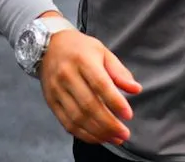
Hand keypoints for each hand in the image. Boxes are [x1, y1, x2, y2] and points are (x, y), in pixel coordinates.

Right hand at [38, 22, 142, 145]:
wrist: (49, 46)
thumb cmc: (81, 49)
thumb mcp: (103, 52)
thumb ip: (119, 72)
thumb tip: (136, 90)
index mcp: (83, 61)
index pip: (100, 84)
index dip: (115, 102)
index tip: (129, 115)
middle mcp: (67, 76)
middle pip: (88, 105)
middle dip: (108, 123)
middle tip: (124, 134)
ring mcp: (56, 91)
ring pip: (77, 118)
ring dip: (97, 132)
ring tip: (114, 138)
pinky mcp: (50, 102)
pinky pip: (66, 123)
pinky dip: (82, 134)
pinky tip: (97, 137)